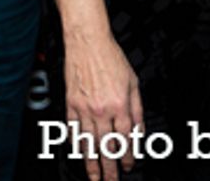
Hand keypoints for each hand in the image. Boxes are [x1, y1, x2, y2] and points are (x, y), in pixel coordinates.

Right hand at [63, 31, 143, 180]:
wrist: (88, 42)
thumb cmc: (111, 58)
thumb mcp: (133, 82)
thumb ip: (137, 110)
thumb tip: (139, 131)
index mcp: (120, 105)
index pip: (125, 139)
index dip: (128, 156)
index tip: (128, 166)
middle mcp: (101, 109)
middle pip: (106, 146)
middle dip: (109, 168)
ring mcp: (84, 108)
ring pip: (88, 142)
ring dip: (91, 162)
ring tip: (94, 176)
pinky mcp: (70, 103)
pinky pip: (73, 129)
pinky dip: (75, 143)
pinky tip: (79, 152)